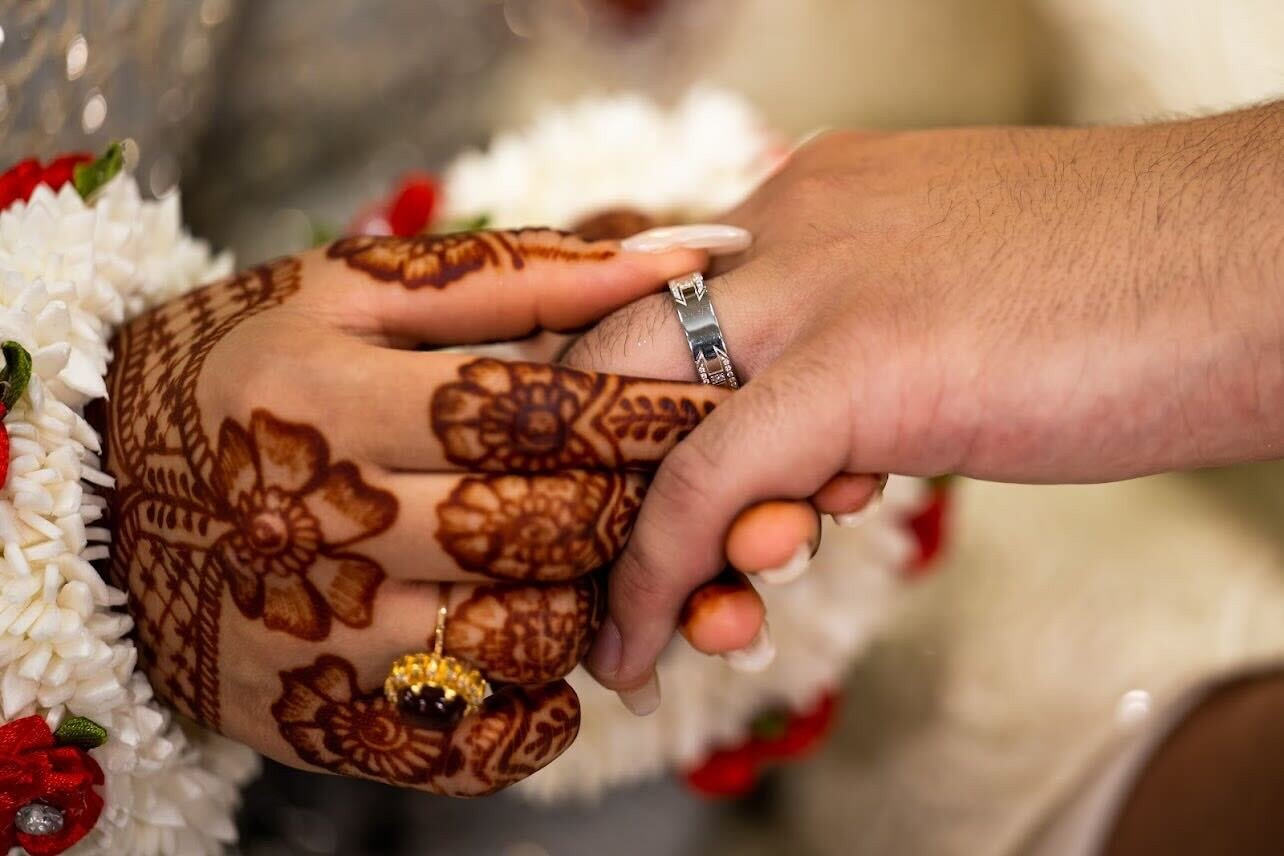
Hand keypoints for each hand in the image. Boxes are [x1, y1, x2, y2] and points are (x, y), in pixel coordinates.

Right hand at [102, 229, 719, 794]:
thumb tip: (677, 255)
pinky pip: (469, 745)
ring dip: (591, 603)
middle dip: (632, 506)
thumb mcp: (355, 289)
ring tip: (589, 561)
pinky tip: (541, 659)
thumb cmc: (254, 365)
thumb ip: (519, 272)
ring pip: (517, 640)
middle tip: (666, 485)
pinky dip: (538, 713)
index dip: (639, 409)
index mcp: (319, 398)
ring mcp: (308, 635)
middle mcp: (306, 523)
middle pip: (531, 531)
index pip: (519, 412)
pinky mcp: (314, 716)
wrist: (104, 495)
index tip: (711, 402)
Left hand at [564, 104, 1283, 694]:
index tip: (610, 510)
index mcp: (810, 202)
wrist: (1265, 265)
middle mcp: (793, 223)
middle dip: (589, 482)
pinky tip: (647, 646)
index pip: (649, 308)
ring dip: (634, 550)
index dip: (611, 422)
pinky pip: (713, 482)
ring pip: (641, 420)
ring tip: (667, 633)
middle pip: (613, 355)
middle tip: (589, 579)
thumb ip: (854, 367)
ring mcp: (824, 283)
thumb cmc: (1133, 301)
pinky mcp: (867, 362)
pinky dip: (660, 575)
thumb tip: (799, 470)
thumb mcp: (943, 313)